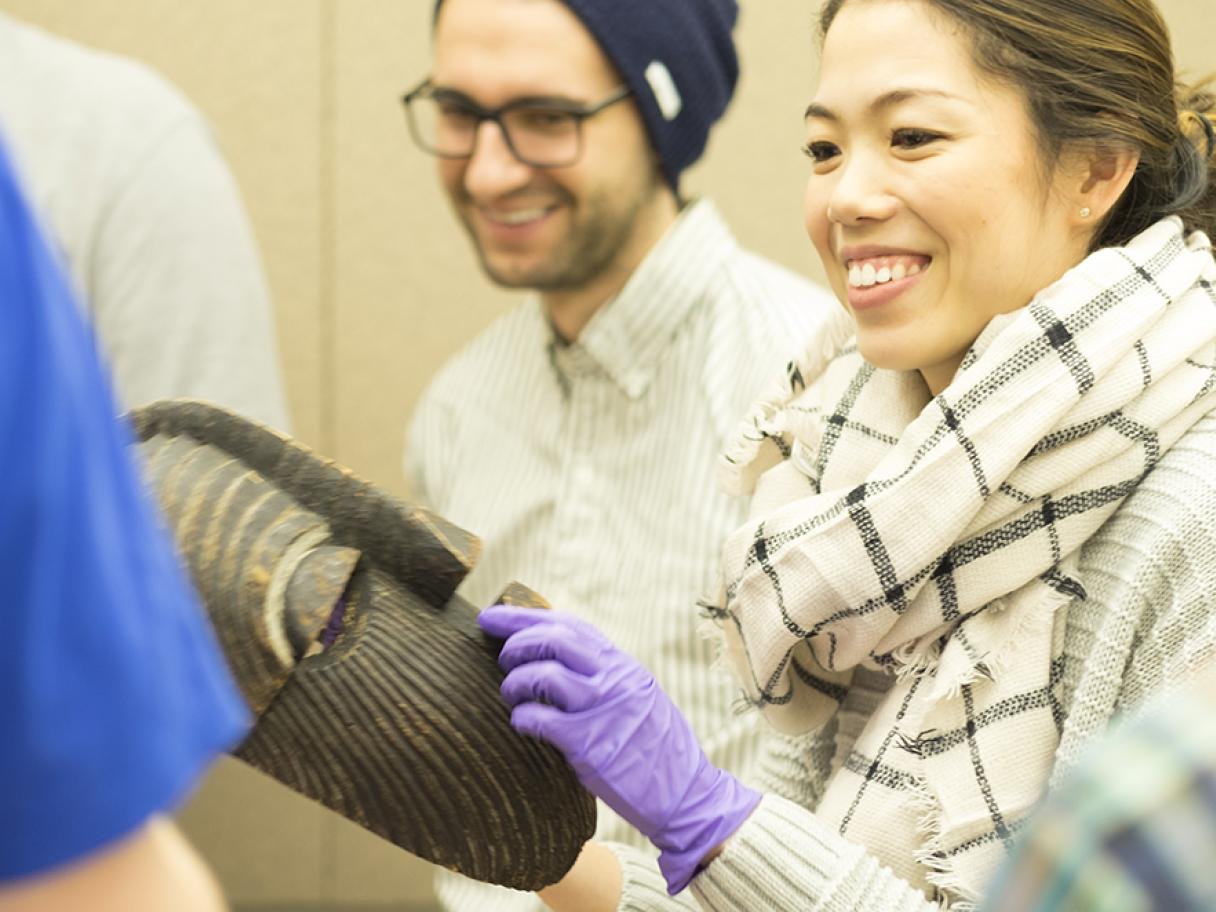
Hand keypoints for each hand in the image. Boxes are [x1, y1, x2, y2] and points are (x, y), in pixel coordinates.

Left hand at [479, 606, 760, 893]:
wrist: (687, 794)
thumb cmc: (657, 750)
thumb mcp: (639, 697)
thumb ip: (605, 677)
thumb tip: (557, 660)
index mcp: (623, 666)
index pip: (570, 625)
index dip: (526, 616)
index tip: (495, 615)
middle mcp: (615, 679)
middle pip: (554, 639)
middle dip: (516, 641)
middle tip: (499, 656)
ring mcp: (604, 710)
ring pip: (544, 675)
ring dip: (515, 682)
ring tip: (511, 695)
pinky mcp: (591, 745)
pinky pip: (542, 720)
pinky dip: (522, 718)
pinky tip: (521, 723)